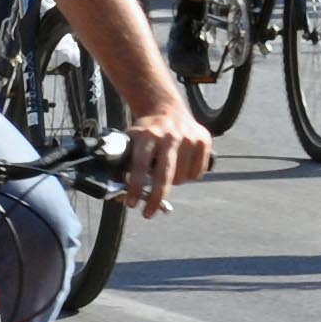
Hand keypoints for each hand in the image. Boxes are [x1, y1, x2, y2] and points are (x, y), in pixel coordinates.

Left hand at [124, 101, 211, 217]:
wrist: (166, 109)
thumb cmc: (146, 131)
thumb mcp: (130, 140)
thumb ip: (123, 161)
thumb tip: (116, 191)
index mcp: (147, 135)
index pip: (139, 165)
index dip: (134, 186)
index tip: (130, 203)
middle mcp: (169, 136)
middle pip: (164, 176)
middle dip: (154, 198)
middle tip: (147, 213)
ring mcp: (189, 138)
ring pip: (181, 178)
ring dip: (172, 184)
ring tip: (165, 174)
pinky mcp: (204, 141)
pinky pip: (197, 174)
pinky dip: (188, 176)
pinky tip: (181, 167)